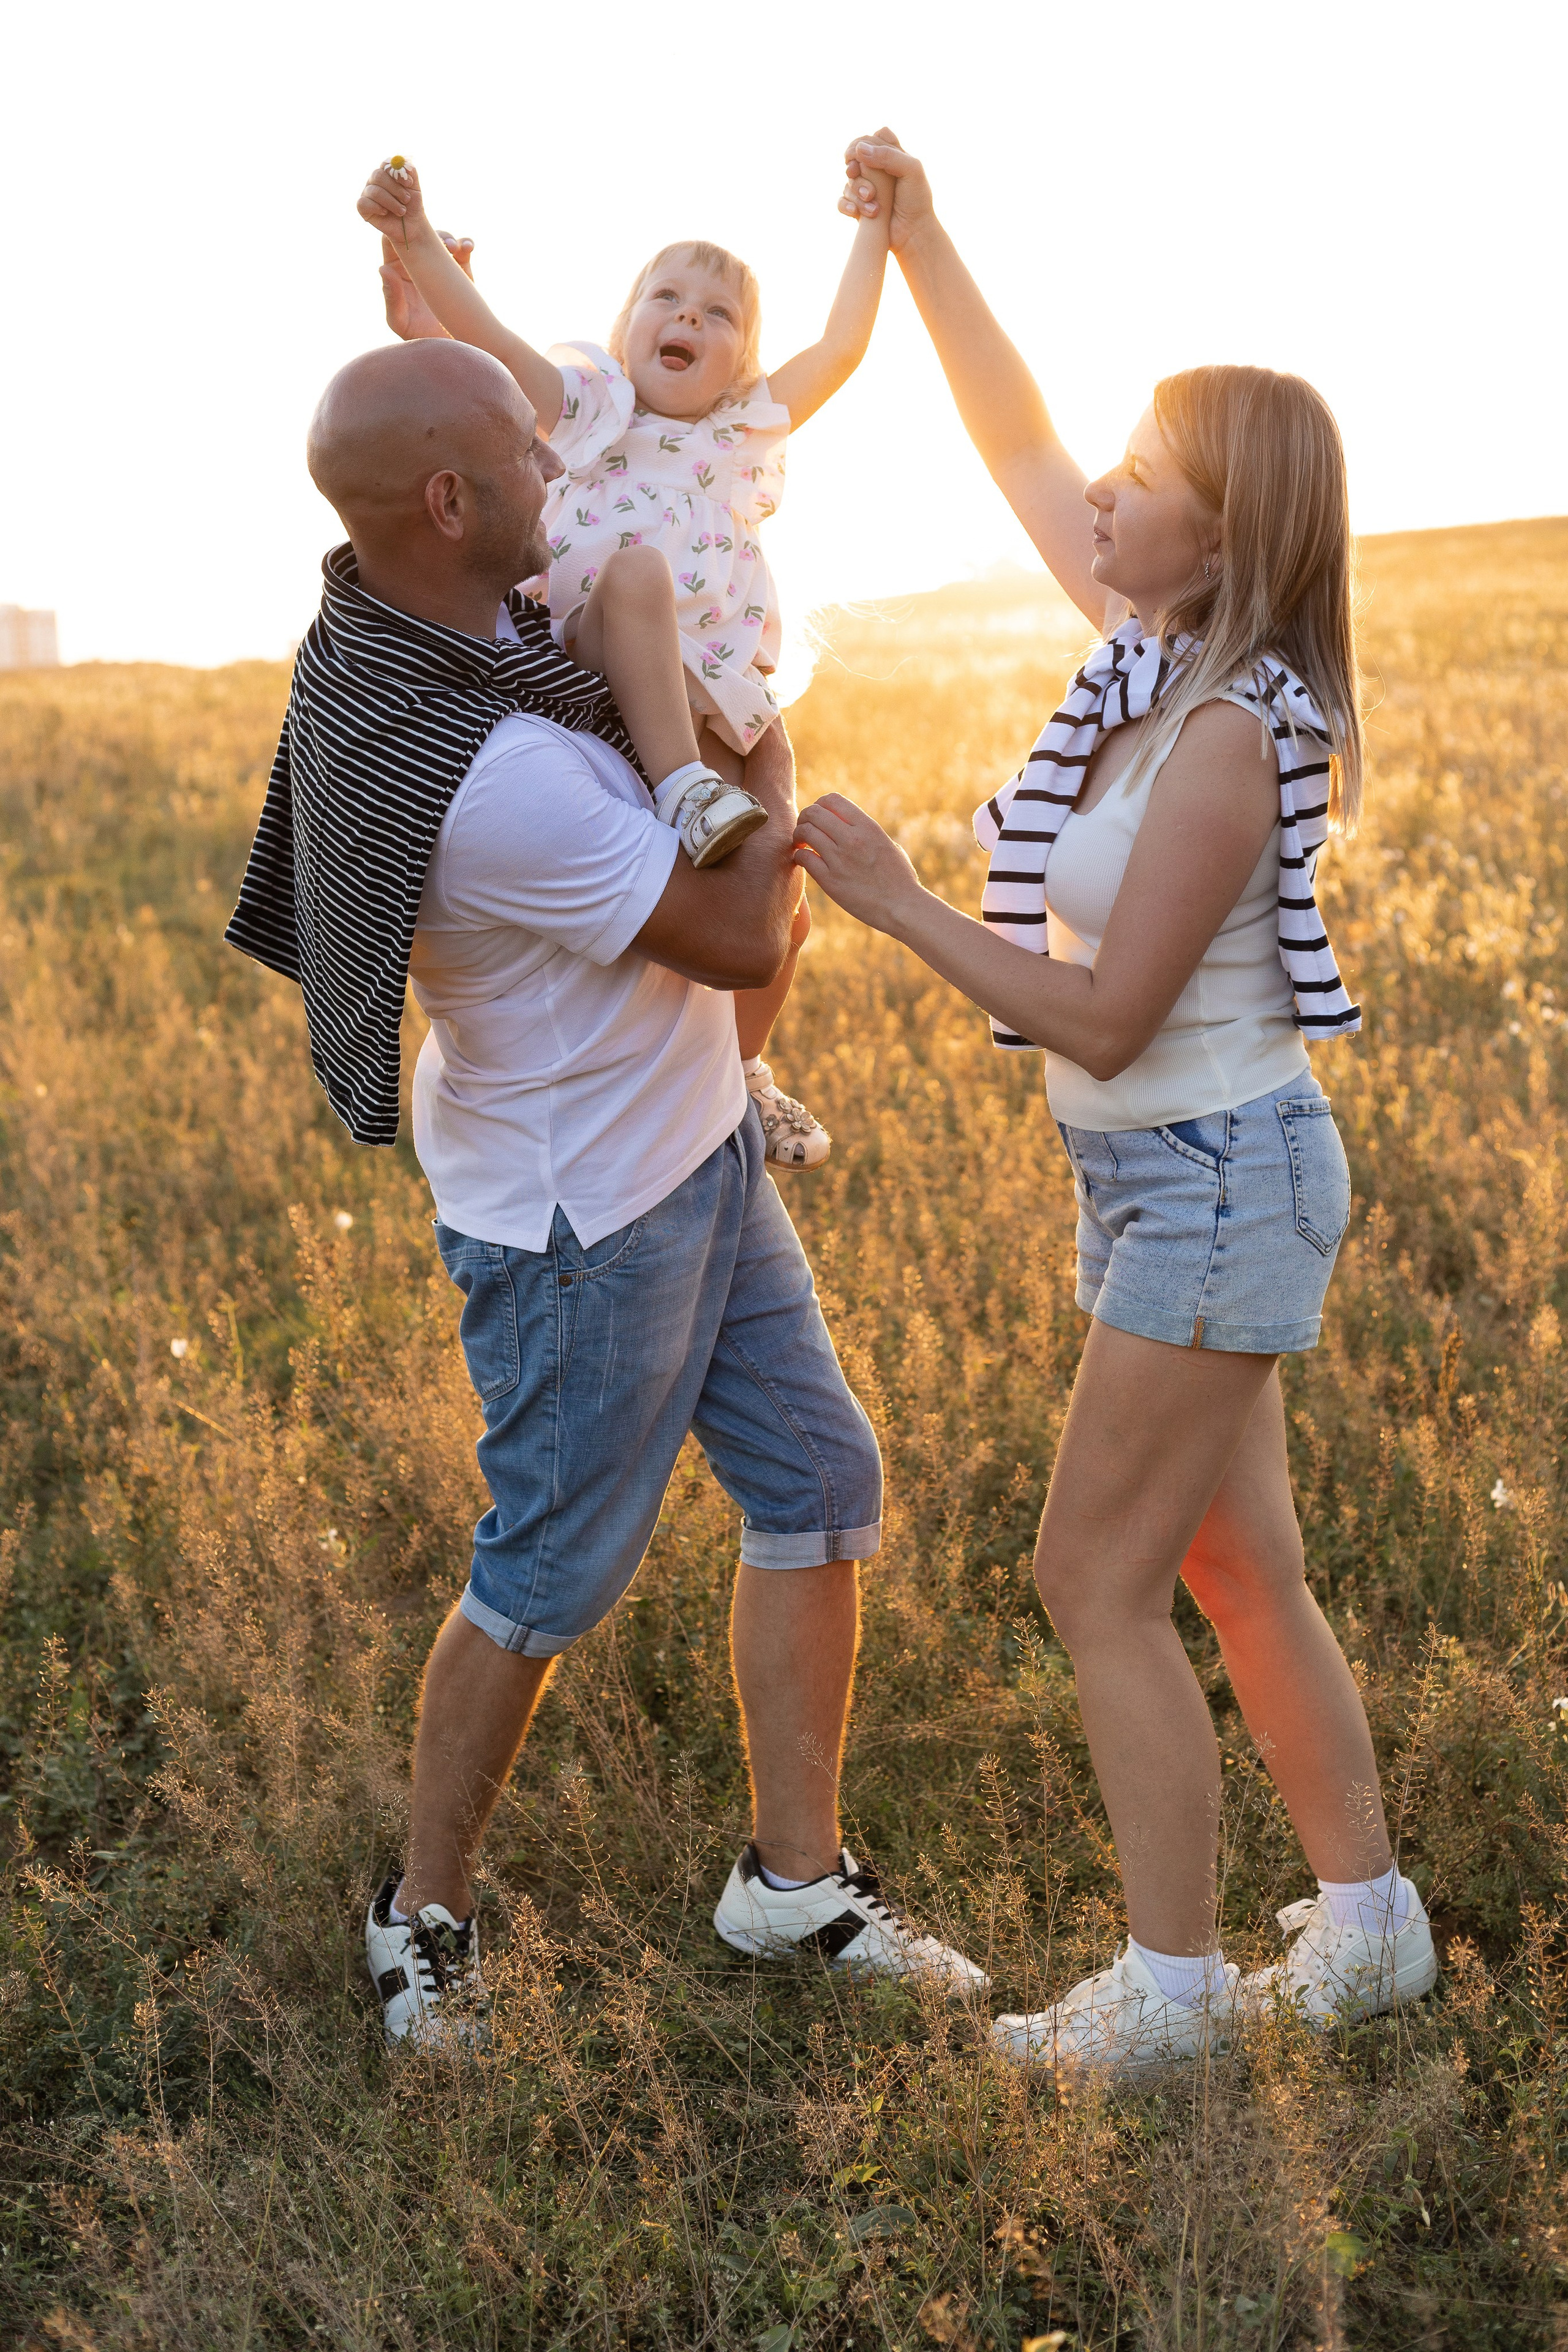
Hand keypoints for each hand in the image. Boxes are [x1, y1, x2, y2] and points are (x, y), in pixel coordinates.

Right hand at [357, 156, 434, 250]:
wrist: (411, 227)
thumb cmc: (412, 206)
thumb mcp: (415, 188)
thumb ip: (411, 172)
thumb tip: (402, 162)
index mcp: (386, 173)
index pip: (386, 165)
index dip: (397, 172)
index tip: (410, 183)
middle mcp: (374, 181)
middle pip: (378, 175)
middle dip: (395, 189)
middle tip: (407, 199)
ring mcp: (367, 193)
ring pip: (374, 191)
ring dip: (391, 202)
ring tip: (402, 211)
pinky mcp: (362, 207)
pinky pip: (364, 203)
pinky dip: (377, 208)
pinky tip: (385, 213)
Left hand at [379, 230, 475, 340]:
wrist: (454, 350)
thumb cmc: (421, 340)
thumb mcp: (402, 323)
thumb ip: (392, 299)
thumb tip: (383, 268)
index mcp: (397, 272)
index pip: (392, 241)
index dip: (397, 230)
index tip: (408, 229)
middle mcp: (418, 265)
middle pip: (419, 235)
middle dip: (428, 231)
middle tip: (438, 241)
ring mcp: (440, 265)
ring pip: (442, 238)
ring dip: (448, 237)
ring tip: (454, 248)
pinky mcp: (461, 270)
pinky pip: (463, 250)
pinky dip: (466, 244)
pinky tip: (468, 248)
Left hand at [793, 794, 922, 932]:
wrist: (901, 907)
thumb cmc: (899, 878)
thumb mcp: (886, 844)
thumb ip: (866, 832)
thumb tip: (849, 826)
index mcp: (867, 827)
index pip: (832, 800)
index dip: (819, 805)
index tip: (819, 817)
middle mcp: (852, 839)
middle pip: (814, 812)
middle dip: (805, 818)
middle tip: (804, 829)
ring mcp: (840, 859)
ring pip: (805, 832)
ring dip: (798, 836)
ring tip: (802, 844)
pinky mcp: (830, 881)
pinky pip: (804, 858)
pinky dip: (799, 857)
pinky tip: (804, 861)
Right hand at [838, 130, 933, 254]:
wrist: (913, 233)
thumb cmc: (916, 200)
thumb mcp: (911, 170)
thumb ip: (888, 155)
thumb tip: (858, 150)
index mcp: (891, 156)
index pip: (871, 139)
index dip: (864, 143)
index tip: (862, 153)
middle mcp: (877, 170)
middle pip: (855, 157)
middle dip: (855, 166)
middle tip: (858, 174)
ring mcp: (866, 189)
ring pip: (849, 180)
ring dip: (858, 190)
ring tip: (874, 203)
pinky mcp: (859, 207)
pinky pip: (842, 201)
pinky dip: (847, 205)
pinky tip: (856, 212)